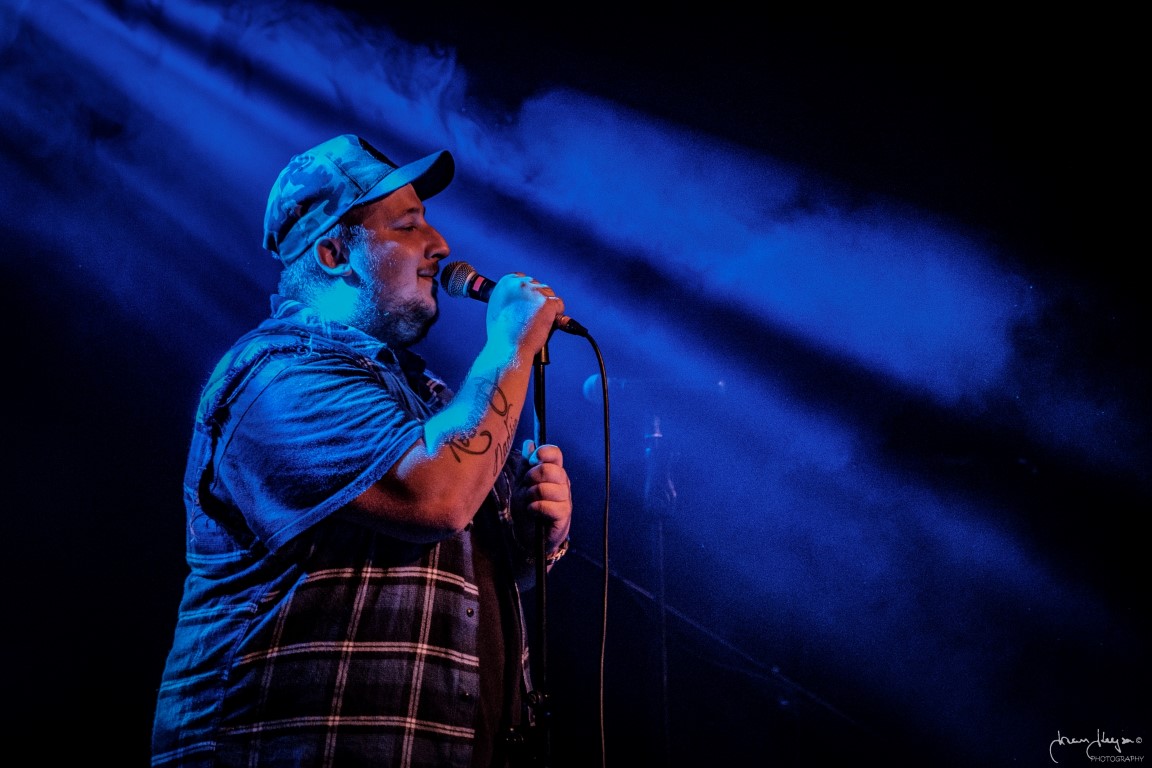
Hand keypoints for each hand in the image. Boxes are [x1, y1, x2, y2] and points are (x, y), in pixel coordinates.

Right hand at [486, 273, 565, 353]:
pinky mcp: (547, 303)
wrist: (508, 347)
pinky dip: (557, 314)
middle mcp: (520, 284)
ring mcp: (535, 292)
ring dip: (547, 306)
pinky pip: (559, 304)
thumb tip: (519, 298)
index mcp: (506, 283)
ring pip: (549, 294)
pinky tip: (548, 323)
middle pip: (538, 286)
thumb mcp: (498, 308)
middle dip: (538, 299)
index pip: (523, 278)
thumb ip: (509, 298)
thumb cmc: (502, 334)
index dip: (528, 293)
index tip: (528, 304)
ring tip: (538, 322)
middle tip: (533, 316)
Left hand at [515, 439, 571, 554]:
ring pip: (547, 488)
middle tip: (527, 486)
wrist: (529, 536)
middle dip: (532, 477)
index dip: (542, 453)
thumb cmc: (528, 507)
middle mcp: (563, 483)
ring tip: (530, 501)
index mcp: (555, 471)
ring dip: (532, 495)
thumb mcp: (522, 483)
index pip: (555, 453)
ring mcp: (565, 499)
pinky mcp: (563, 515)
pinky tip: (533, 511)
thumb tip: (529, 443)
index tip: (531, 462)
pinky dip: (535, 508)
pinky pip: (547, 505)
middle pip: (550, 469)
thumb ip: (525, 464)